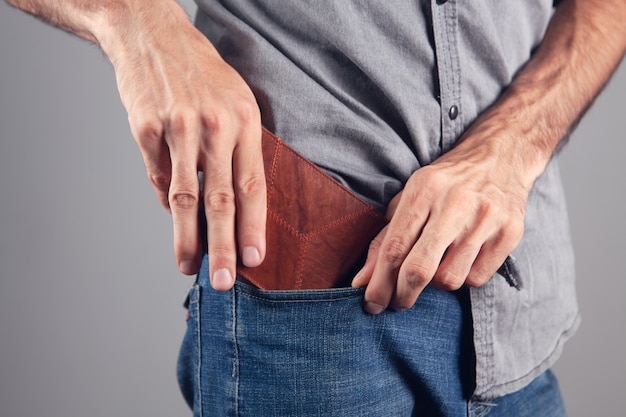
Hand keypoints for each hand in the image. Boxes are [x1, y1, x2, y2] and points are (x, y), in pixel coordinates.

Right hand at [101, 3, 265, 289]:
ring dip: (187, 238)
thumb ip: (240, 151)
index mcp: (244, 121)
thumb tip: (234, 204)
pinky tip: (174, 220)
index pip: (253, 185)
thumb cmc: (202, 75)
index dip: (254, 226)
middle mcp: (213, 126)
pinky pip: (158, 177)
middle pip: (220, 200)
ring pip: (184, 197)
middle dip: (223, 247)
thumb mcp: (236, 102)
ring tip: (190, 266)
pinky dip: (166, 203)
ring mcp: (177, 128)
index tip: (255, 259)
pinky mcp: (145, 129)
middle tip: (224, 281)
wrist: (153, 35)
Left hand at [352, 124, 528, 313]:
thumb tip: (362, 281)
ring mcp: (485, 219)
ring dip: (436, 284)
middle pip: (420, 269)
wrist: (501, 157)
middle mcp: (455, 204)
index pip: (394, 247)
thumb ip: (385, 239)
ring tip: (436, 267)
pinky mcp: (510, 233)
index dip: (379, 283)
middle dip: (402, 295)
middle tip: (397, 303)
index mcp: (423, 190)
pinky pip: (477, 278)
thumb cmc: (445, 184)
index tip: (371, 304)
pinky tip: (461, 260)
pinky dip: (463, 277)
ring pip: (450, 279)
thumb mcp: (409, 199)